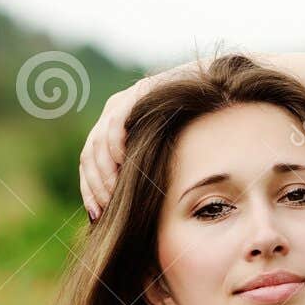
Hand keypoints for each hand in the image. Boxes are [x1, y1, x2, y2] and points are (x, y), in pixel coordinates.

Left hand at [79, 63, 197, 220]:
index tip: (96, 214)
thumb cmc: (193, 125)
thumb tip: (130, 208)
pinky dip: (114, 144)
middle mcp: (112, 112)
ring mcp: (123, 101)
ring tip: (115, 193)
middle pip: (89, 154)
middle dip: (95, 186)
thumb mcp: (161, 152)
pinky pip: (116, 122)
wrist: (216, 89)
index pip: (88, 160)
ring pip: (98, 142)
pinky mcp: (138, 93)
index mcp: (111, 127)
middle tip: (107, 210)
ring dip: (104, 172)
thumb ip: (142, 169)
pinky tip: (122, 161)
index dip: (88, 189)